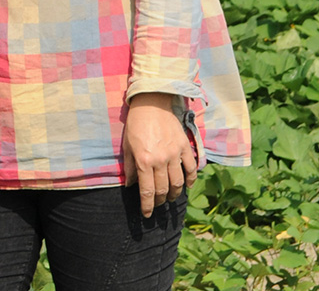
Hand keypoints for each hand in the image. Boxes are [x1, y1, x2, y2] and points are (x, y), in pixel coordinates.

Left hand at [121, 92, 196, 217]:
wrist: (152, 103)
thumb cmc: (136, 124)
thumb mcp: (127, 146)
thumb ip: (131, 167)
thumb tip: (130, 185)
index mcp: (144, 161)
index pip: (147, 191)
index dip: (147, 206)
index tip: (147, 214)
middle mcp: (161, 160)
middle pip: (164, 190)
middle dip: (160, 201)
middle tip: (158, 204)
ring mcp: (175, 154)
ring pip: (179, 183)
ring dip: (175, 194)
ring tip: (171, 197)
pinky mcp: (185, 147)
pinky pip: (191, 168)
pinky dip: (191, 179)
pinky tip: (187, 185)